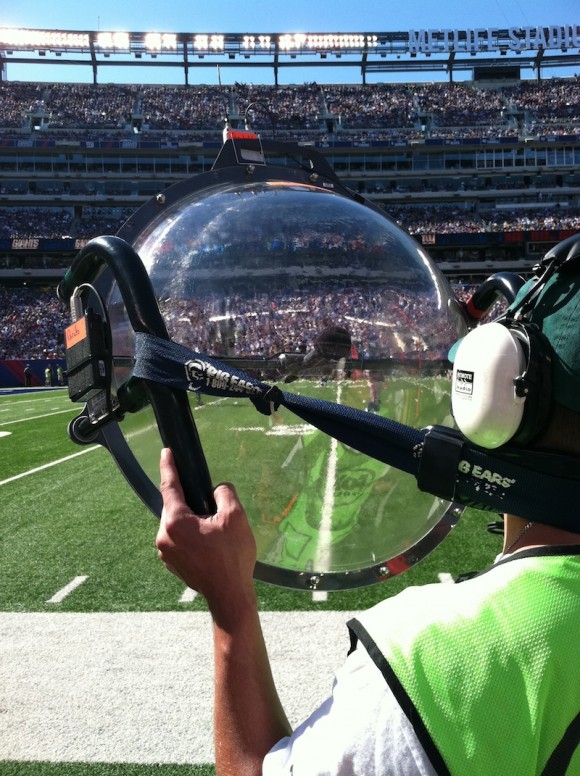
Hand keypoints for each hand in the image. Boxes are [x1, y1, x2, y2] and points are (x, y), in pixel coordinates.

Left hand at [156, 448, 256, 620]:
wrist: (229, 596)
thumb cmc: (232, 557)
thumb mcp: (235, 517)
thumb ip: (224, 493)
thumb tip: (217, 489)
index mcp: (175, 521)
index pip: (169, 486)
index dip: (169, 466)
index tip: (166, 452)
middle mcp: (164, 536)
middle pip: (175, 507)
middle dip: (191, 502)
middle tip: (212, 508)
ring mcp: (166, 553)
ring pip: (178, 525)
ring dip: (192, 521)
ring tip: (215, 531)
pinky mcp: (172, 564)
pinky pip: (180, 541)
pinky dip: (192, 536)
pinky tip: (210, 544)